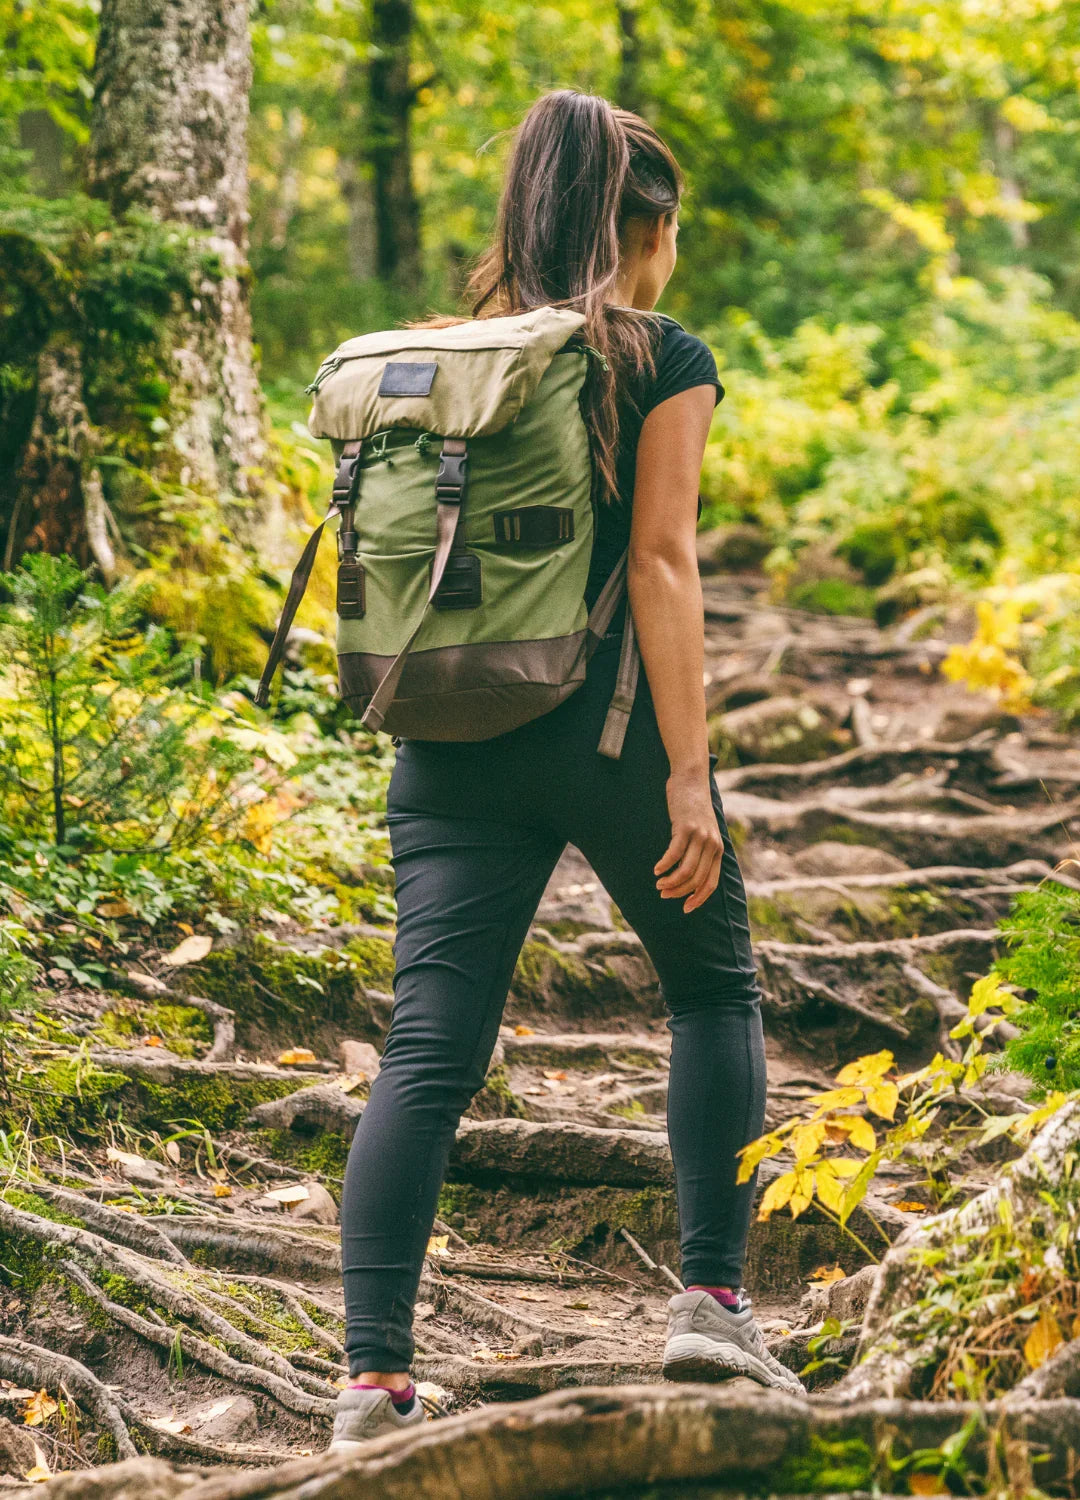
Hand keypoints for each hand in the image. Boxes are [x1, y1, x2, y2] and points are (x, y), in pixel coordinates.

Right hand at [655, 767, 722, 912]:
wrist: (691, 779)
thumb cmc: (693, 807)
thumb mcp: (703, 831)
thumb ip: (700, 850)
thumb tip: (688, 874)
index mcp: (717, 850)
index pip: (711, 883)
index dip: (698, 899)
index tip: (685, 909)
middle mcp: (712, 845)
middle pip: (696, 879)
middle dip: (679, 892)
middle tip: (664, 894)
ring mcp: (700, 836)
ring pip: (686, 870)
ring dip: (671, 881)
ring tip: (658, 884)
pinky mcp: (686, 828)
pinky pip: (674, 853)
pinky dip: (664, 865)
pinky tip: (656, 869)